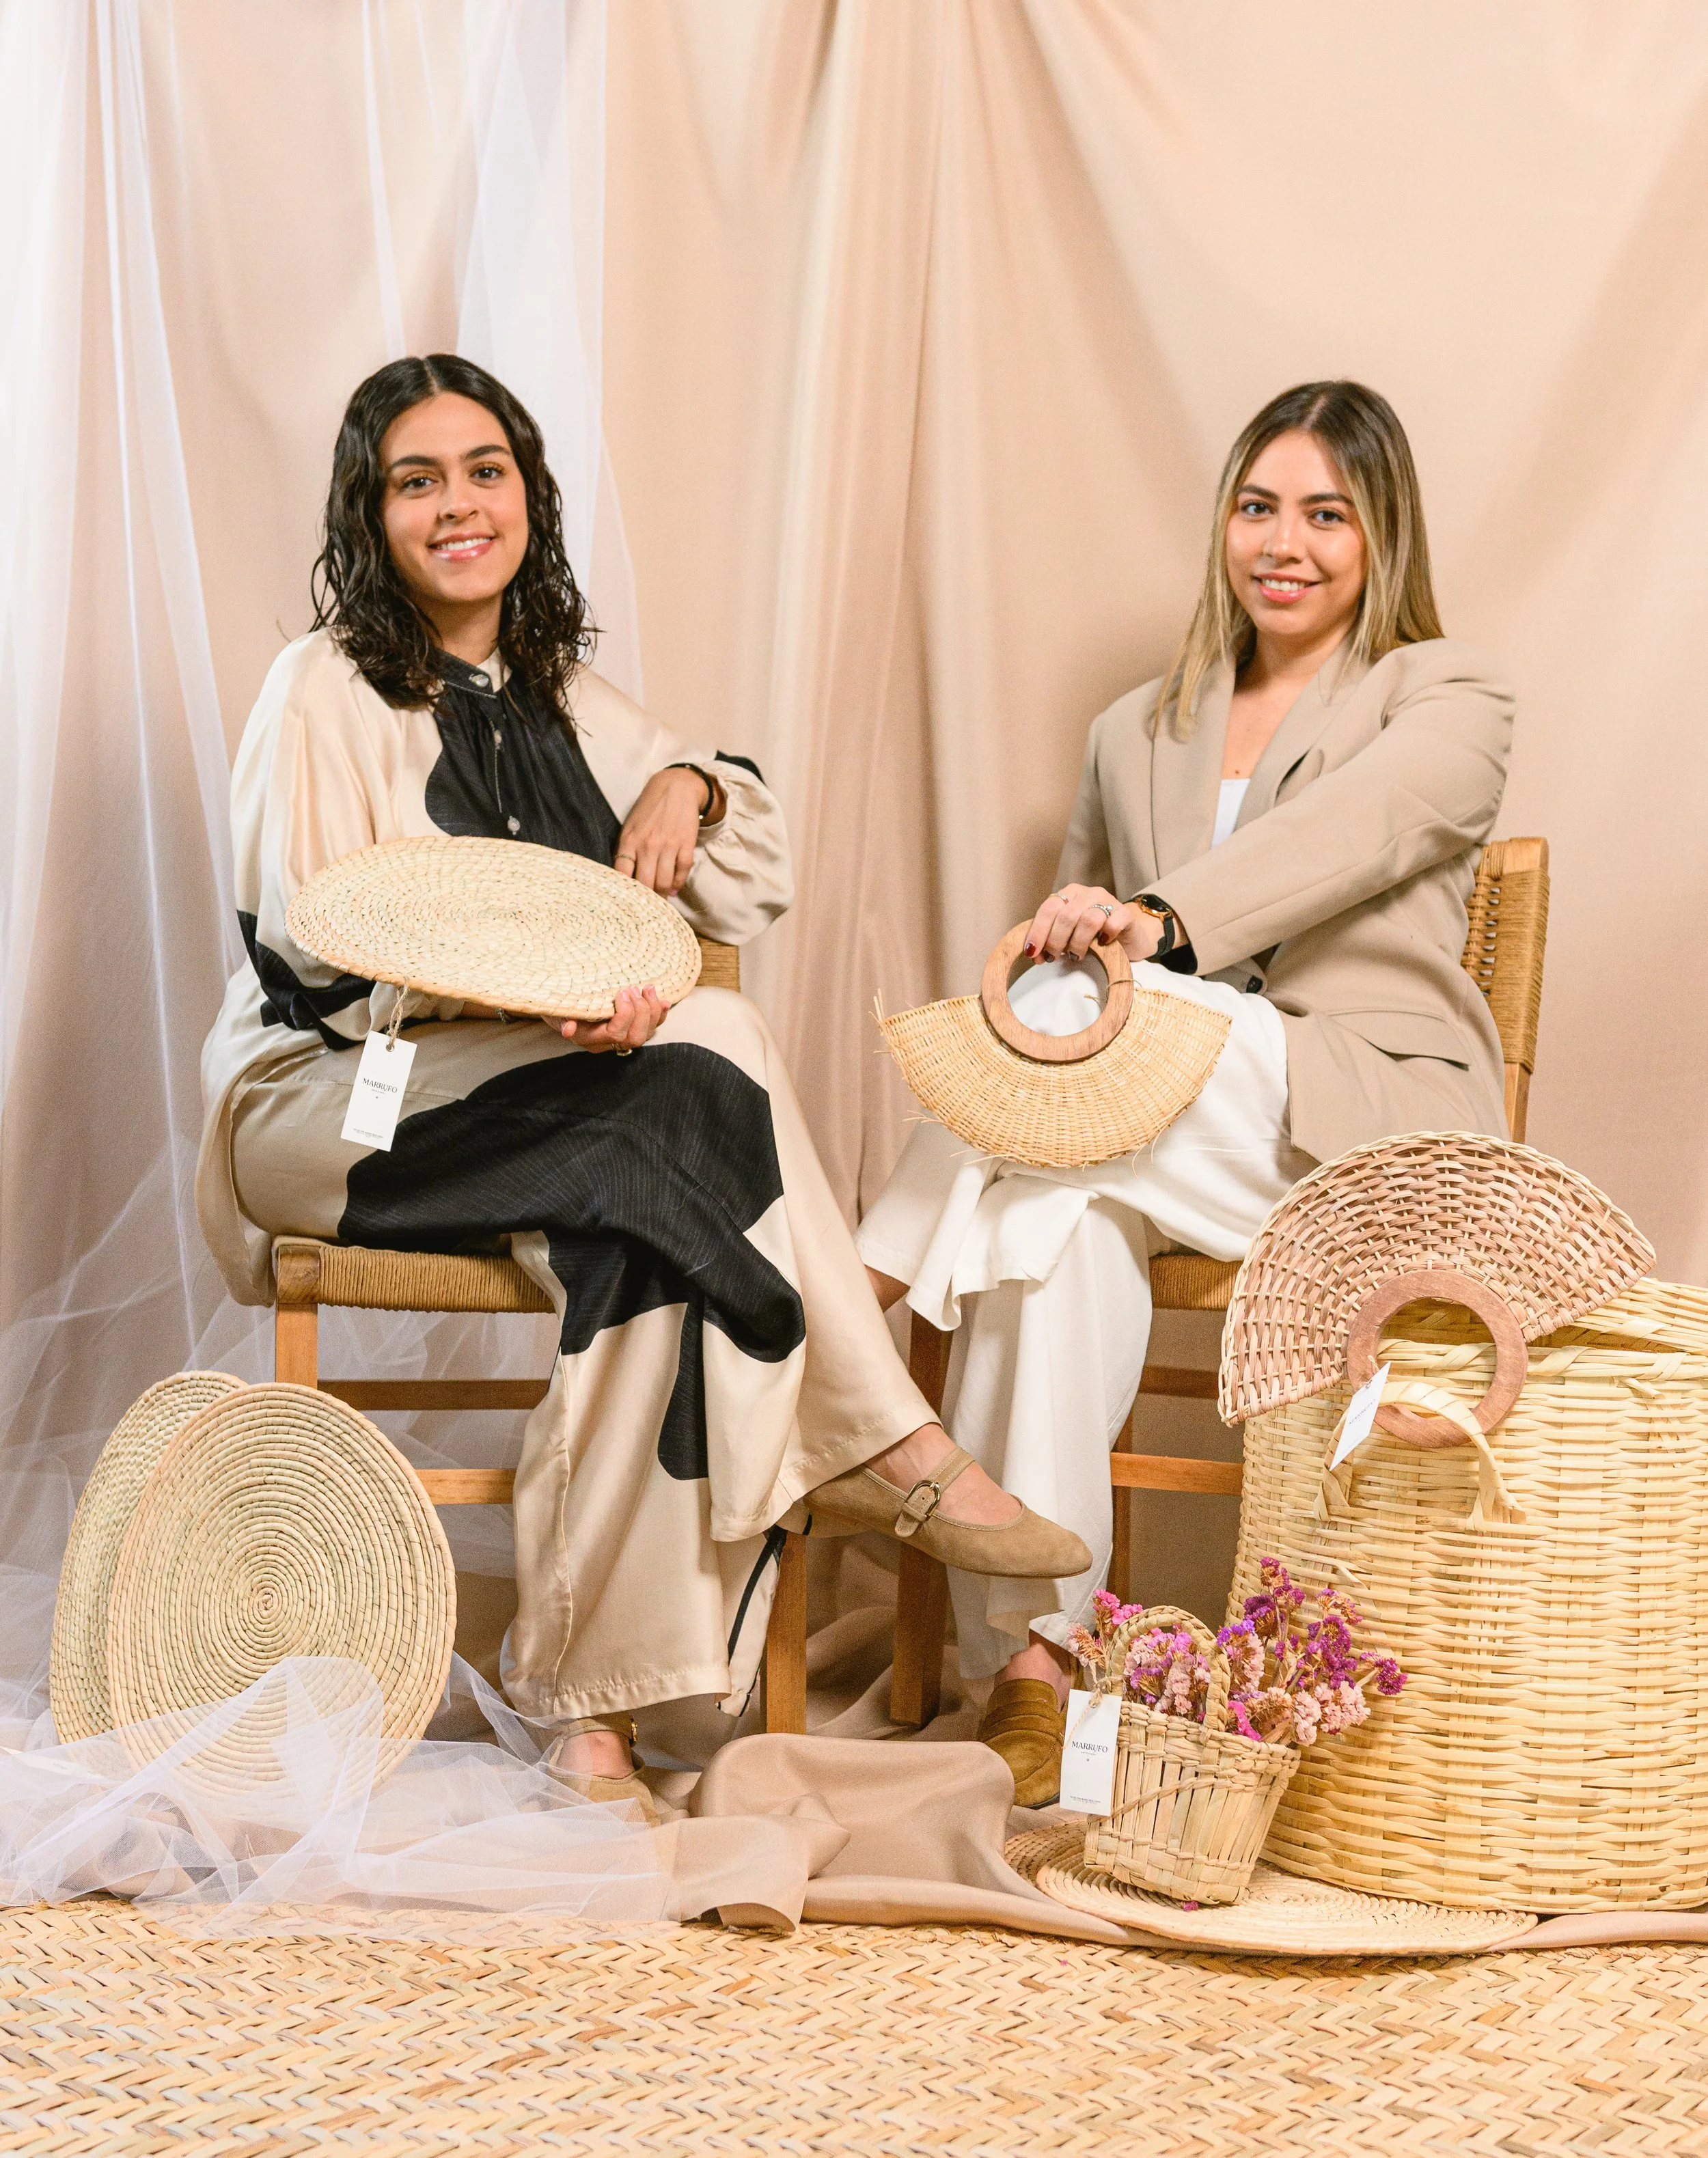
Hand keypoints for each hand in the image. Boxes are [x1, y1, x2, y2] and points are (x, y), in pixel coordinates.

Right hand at [552, 983, 666, 1052]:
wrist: (561, 1006)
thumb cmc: (559, 1007)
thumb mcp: (558, 1011)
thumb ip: (564, 1019)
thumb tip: (568, 1030)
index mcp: (591, 1039)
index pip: (616, 1033)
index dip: (625, 1014)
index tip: (622, 992)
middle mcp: (608, 1043)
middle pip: (635, 1037)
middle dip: (641, 1011)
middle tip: (634, 988)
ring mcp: (620, 1037)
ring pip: (646, 1034)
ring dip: (652, 1011)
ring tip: (648, 988)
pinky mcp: (630, 1029)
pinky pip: (651, 1028)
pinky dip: (660, 1015)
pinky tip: (663, 1001)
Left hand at [613, 768, 719, 894]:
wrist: (675, 788)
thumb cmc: (648, 809)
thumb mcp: (630, 827)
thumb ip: (626, 850)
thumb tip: (626, 879)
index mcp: (630, 840)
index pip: (623, 875)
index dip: (625, 892)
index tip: (626, 902)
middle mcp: (648, 845)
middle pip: (645, 884)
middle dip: (646, 900)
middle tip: (646, 908)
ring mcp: (668, 845)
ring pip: (664, 881)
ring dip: (662, 894)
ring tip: (660, 901)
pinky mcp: (686, 844)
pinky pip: (682, 871)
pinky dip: (678, 883)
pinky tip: (674, 888)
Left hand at [1023, 884, 1165, 965]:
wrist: (1130, 936)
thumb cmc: (1095, 936)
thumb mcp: (1070, 934)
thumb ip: (1051, 938)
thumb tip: (1034, 954)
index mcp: (1069, 894)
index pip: (1048, 908)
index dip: (1038, 931)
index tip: (1032, 952)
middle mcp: (1087, 893)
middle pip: (1065, 916)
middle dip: (1056, 941)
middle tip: (1054, 957)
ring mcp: (1108, 900)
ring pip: (1087, 920)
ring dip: (1078, 943)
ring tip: (1077, 955)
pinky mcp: (1125, 914)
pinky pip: (1112, 923)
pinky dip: (1104, 936)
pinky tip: (1102, 944)